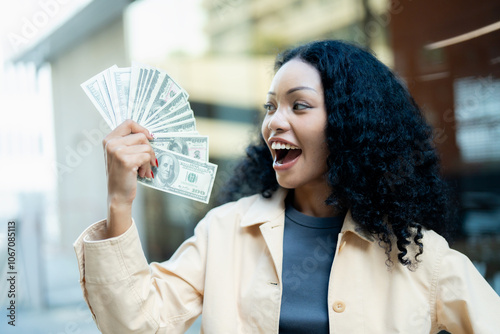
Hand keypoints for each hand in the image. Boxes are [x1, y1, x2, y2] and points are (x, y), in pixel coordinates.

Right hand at [102, 120, 156, 236]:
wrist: (117, 195)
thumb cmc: (122, 175)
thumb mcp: (121, 155)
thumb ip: (129, 142)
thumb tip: (149, 134)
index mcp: (109, 140)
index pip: (128, 123)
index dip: (142, 128)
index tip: (150, 137)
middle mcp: (111, 143)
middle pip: (141, 136)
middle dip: (148, 149)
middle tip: (147, 161)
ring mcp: (117, 151)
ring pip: (146, 147)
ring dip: (149, 159)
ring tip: (142, 169)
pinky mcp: (126, 160)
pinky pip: (146, 157)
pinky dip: (147, 166)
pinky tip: (142, 173)